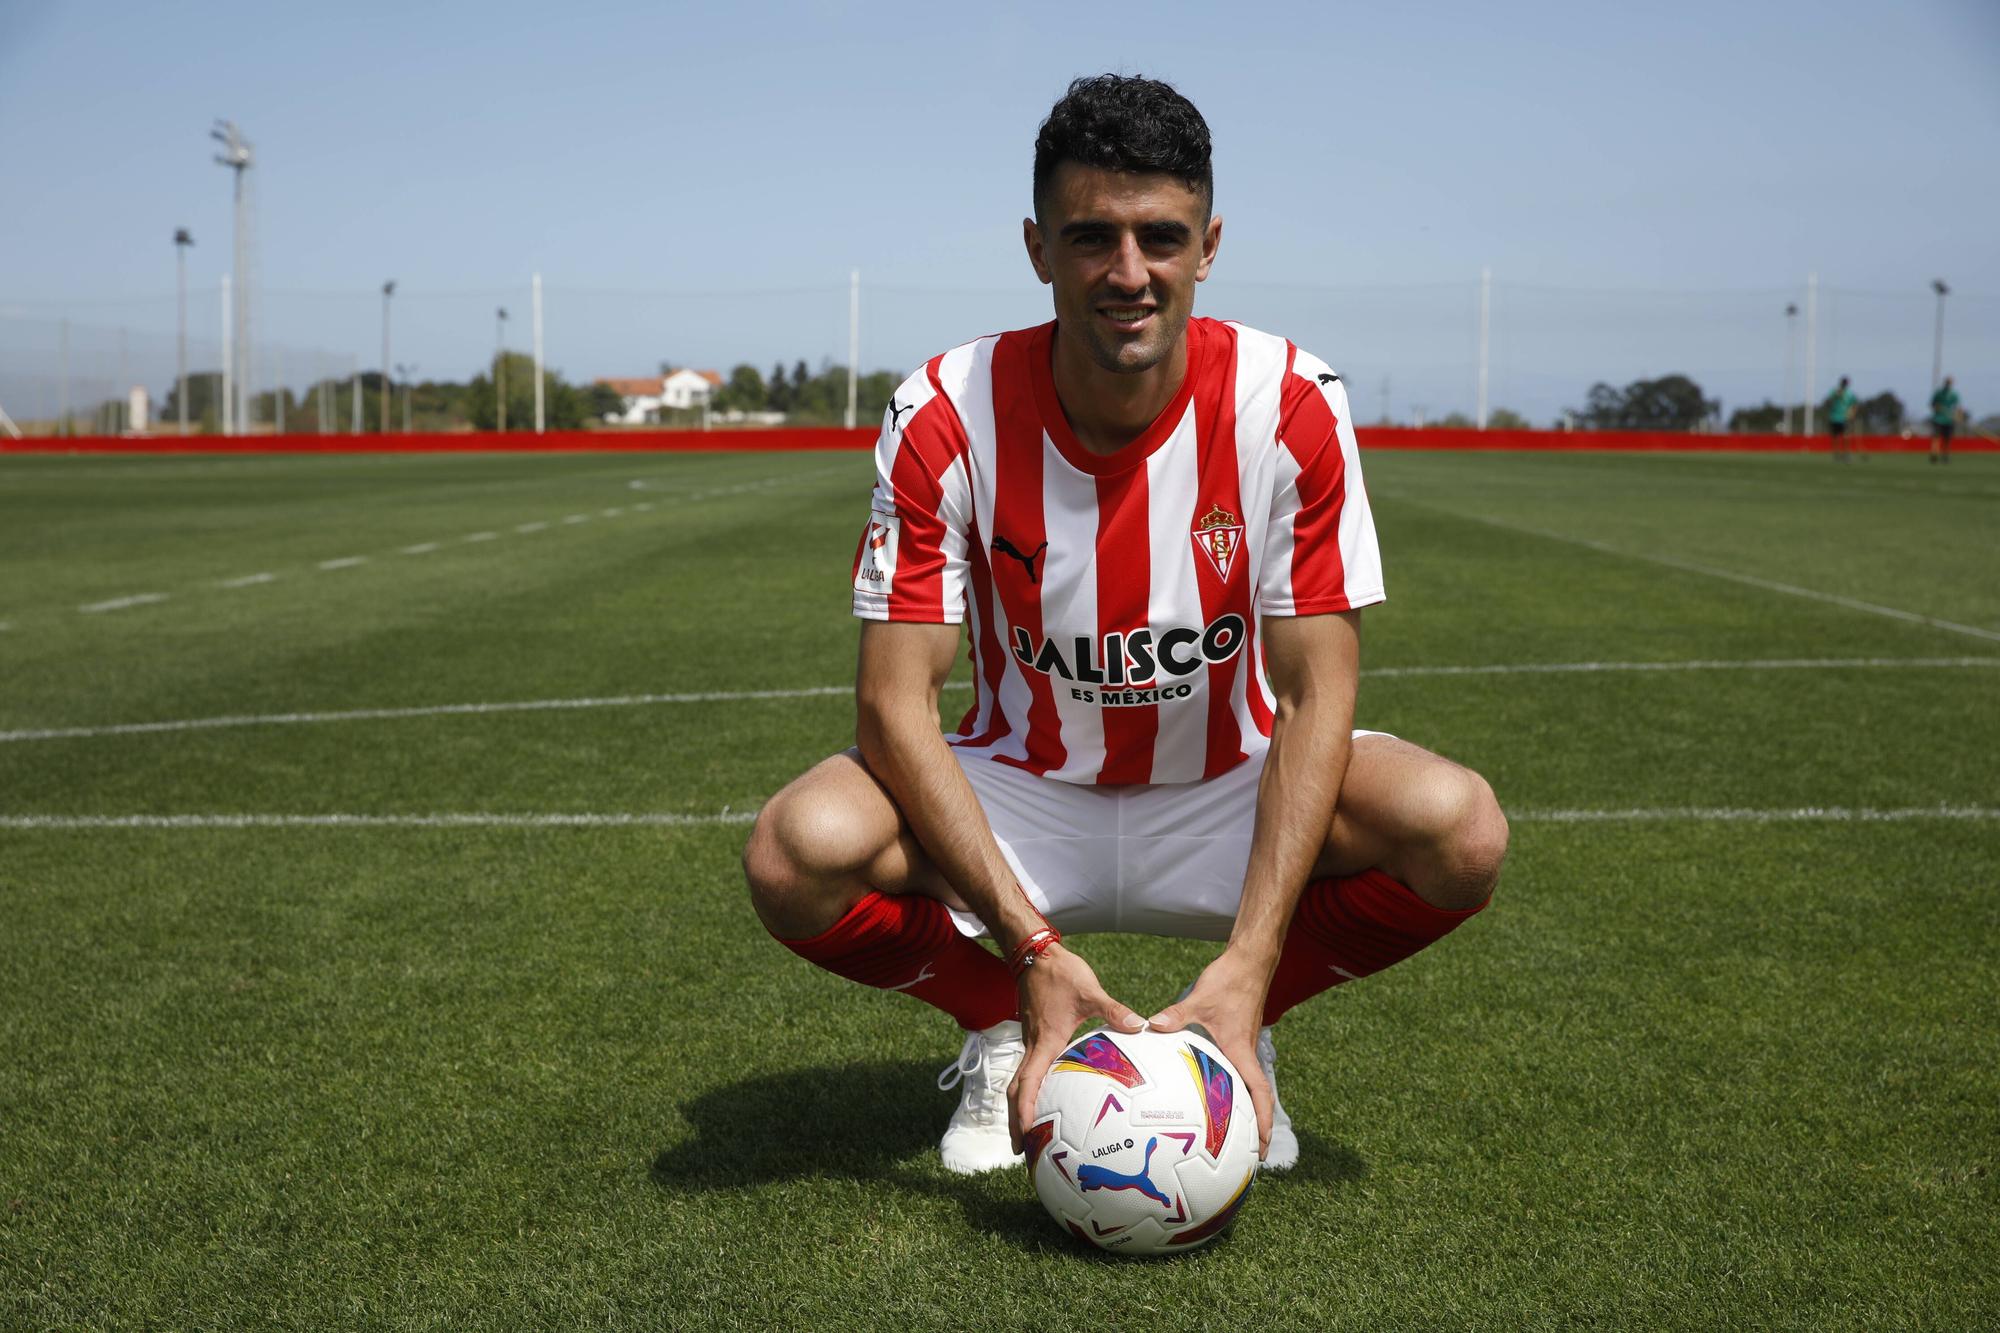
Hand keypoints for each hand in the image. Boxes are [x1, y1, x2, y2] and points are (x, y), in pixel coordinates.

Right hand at [1006, 943, 1144, 1151]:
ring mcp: (1031, 1042)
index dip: (1025, 1109)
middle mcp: (1032, 1046)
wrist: (1035, 953)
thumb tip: (1141, 1026)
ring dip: (1020, 1107)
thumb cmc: (1060, 973)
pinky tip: (1047, 1097)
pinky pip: (1028, 1070)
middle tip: (1022, 1149)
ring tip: (1030, 1132)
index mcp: (1044, 1042)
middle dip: (1015, 1121)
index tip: (1027, 1133)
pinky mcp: (1035, 1037)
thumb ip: (1114, 1011)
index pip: (1028, 1083)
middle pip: (1015, 1091)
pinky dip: (1030, 1090)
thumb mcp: (1090, 991)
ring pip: (1020, 1081)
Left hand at [1146, 949, 1274, 1159]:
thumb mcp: (1201, 997)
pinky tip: (1211, 1092)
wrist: (1249, 961)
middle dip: (1258, 1127)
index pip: (1259, 1092)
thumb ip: (1176, 1015)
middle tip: (1252, 1156)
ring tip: (1233, 1135)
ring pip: (1248, 1085)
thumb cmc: (1230, 980)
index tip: (1263, 1147)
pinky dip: (1232, 1088)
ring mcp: (1244, 1046)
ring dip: (1247, 1110)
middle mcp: (1246, 1053)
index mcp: (1241, 1050)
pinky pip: (1238, 1070)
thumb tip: (1150, 1027)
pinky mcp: (1238, 1038)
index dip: (1264, 1120)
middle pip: (1257, 1097)